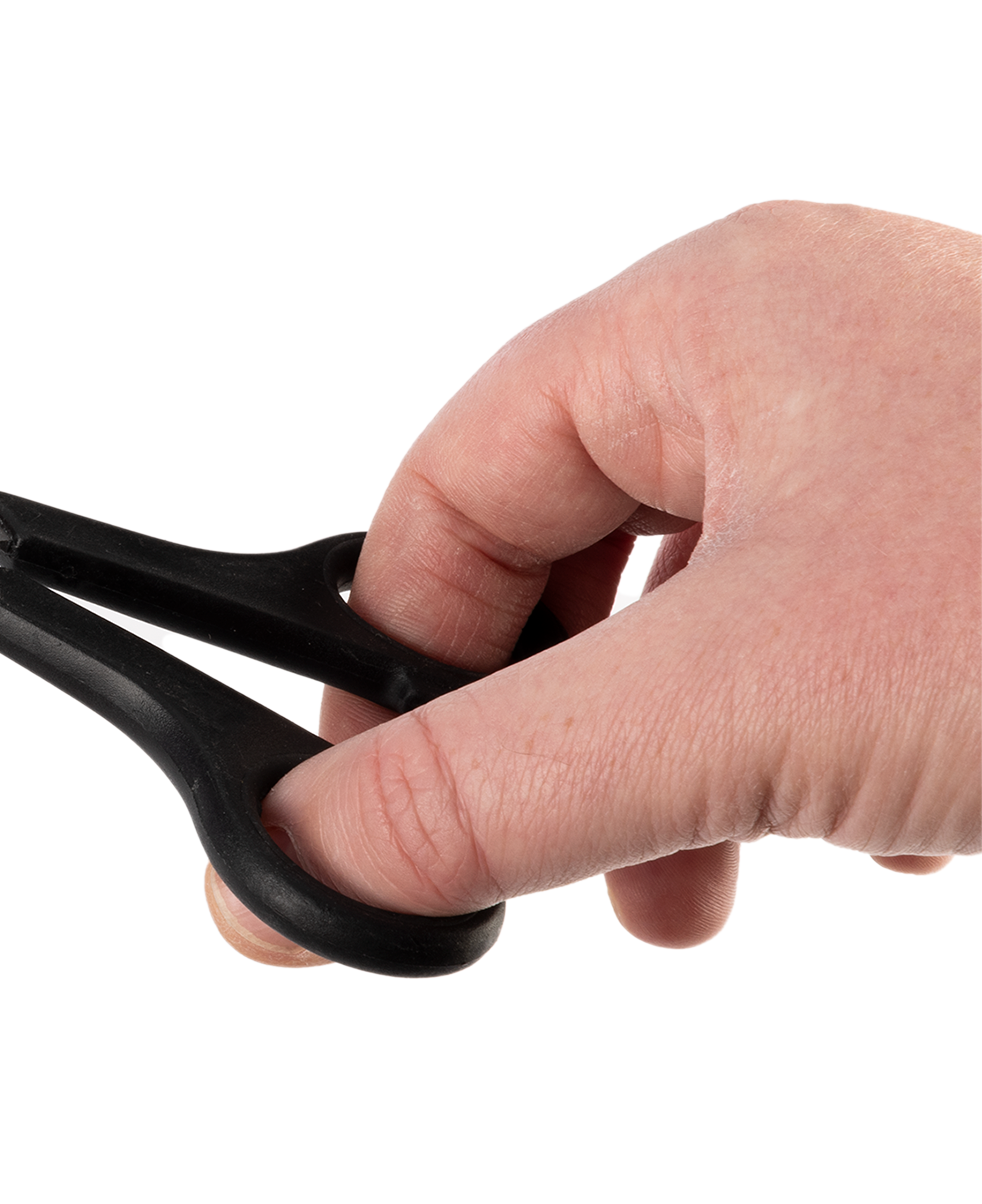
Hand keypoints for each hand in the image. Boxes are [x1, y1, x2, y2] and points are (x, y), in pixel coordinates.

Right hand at [212, 200, 979, 965]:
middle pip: (560, 563)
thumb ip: (493, 787)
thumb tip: (290, 853)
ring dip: (673, 776)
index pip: (446, 490)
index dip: (387, 662)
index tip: (371, 809)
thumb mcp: (747, 706)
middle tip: (541, 863)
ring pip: (694, 624)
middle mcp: (803, 353)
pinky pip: (820, 651)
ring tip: (695, 890)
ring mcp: (912, 447)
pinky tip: (871, 832)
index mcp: (714, 313)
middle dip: (547, 742)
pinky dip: (806, 756)